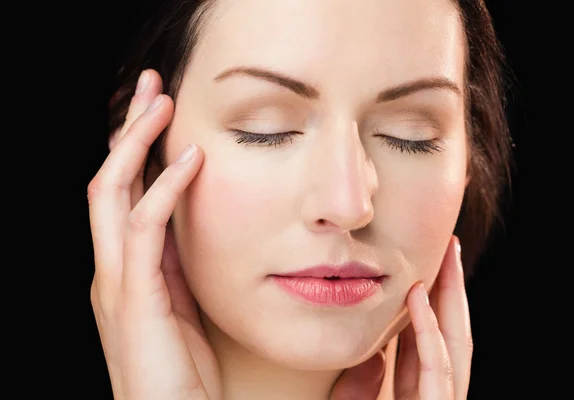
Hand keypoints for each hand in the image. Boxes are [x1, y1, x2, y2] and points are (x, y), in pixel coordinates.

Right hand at [89, 70, 220, 399]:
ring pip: (113, 194)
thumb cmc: (180, 370)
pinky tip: (189, 161)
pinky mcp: (133, 298)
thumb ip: (175, 265)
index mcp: (126, 267)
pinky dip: (164, 190)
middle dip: (128, 131)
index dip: (137, 149)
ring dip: (137, 144)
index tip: (160, 113)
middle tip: (151, 88)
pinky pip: (143, 230)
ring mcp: (116, 280)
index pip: (123, 193)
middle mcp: (111, 266)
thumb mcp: (181, 304)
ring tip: (162, 104)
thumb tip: (187, 225)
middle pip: (109, 180)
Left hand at [331, 236, 472, 398]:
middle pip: (451, 334)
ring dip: (450, 297)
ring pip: (455, 343)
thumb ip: (362, 387)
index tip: (424, 269)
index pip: (430, 342)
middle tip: (450, 247)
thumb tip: (375, 356)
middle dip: (452, 290)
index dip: (432, 303)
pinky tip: (419, 294)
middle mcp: (438, 394)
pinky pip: (436, 366)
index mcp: (420, 395)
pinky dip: (428, 329)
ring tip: (448, 256)